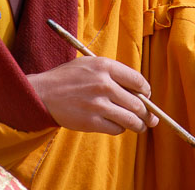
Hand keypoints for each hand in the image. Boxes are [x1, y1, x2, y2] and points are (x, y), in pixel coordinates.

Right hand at [27, 56, 158, 134]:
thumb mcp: (92, 64)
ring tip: (141, 126)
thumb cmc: (70, 77)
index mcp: (105, 66)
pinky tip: (117, 125)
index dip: (146, 91)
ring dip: (139, 125)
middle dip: (147, 112)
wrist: (44, 93)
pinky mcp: (91, 122)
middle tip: (149, 117)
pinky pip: (116, 129)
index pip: (138, 80)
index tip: (147, 96)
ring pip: (131, 119)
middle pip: (138, 103)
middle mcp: (104, 85)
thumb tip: (139, 91)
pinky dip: (120, 128)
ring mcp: (98, 105)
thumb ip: (114, 74)